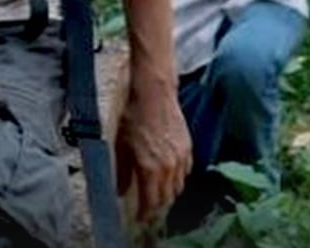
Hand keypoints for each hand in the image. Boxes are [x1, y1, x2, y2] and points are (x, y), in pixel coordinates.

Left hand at [113, 80, 190, 225]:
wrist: (153, 92)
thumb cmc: (134, 114)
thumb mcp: (120, 144)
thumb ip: (122, 171)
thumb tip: (120, 189)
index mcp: (150, 169)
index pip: (151, 202)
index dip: (145, 213)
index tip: (140, 217)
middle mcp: (168, 167)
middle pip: (166, 198)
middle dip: (156, 205)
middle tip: (147, 206)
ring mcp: (181, 157)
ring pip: (178, 186)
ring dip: (168, 192)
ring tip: (158, 192)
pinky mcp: (188, 147)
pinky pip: (186, 171)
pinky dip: (178, 177)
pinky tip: (170, 173)